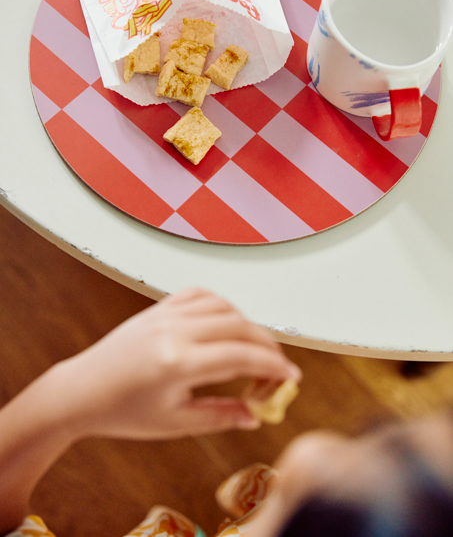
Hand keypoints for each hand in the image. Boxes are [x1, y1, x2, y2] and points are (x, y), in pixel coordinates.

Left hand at [55, 287, 301, 440]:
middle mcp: (174, 331)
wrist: (81, 391)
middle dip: (267, 346)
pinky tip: (225, 324)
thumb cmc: (122, 412)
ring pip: (224, 306)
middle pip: (240, 327)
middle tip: (277, 369)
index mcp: (178, 363)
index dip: (273, 367)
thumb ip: (221, 416)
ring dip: (247, 325)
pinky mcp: (158, 308)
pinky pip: (199, 294)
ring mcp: (165, 315)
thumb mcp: (175, 423)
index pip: (242, 357)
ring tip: (252, 350)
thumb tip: (256, 416)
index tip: (292, 378)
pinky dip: (221, 305)